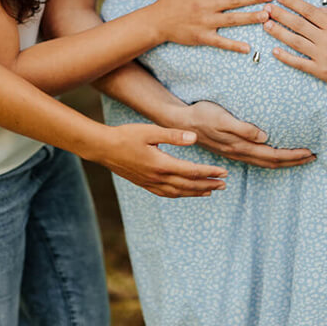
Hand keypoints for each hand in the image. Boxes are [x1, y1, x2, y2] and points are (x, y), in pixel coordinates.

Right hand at [98, 123, 227, 197]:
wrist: (103, 148)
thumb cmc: (126, 135)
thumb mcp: (151, 131)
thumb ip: (173, 135)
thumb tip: (195, 138)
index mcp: (161, 164)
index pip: (191, 172)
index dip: (209, 173)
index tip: (223, 172)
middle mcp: (157, 178)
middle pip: (188, 185)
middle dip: (208, 185)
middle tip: (224, 185)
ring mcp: (150, 183)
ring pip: (178, 192)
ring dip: (196, 192)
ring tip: (210, 191)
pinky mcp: (144, 183)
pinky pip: (166, 193)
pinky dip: (180, 194)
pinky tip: (185, 192)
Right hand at [153, 0, 273, 52]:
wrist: (156, 21)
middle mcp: (207, 6)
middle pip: (235, 0)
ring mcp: (205, 22)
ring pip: (232, 20)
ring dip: (250, 18)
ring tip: (267, 16)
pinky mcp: (202, 37)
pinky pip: (221, 42)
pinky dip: (234, 45)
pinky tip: (248, 47)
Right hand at [186, 100, 315, 167]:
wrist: (181, 122)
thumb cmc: (202, 115)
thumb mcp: (222, 118)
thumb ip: (243, 128)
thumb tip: (265, 137)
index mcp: (241, 146)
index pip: (273, 155)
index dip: (292, 155)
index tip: (310, 152)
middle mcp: (240, 152)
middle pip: (272, 162)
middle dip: (294, 160)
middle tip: (312, 156)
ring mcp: (235, 152)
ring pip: (265, 162)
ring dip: (284, 160)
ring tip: (299, 157)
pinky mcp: (231, 148)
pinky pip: (256, 158)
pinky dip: (271, 158)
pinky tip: (273, 153)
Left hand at [263, 0, 326, 93]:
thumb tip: (318, 9)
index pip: (309, 11)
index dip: (293, 2)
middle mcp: (326, 39)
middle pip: (298, 24)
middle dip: (281, 14)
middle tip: (266, 8)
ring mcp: (322, 56)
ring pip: (296, 41)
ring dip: (279, 32)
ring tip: (266, 25)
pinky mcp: (320, 71)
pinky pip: (299, 63)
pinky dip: (286, 57)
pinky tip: (275, 51)